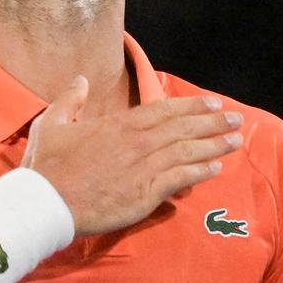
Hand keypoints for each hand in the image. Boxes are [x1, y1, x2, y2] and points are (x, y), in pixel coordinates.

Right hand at [20, 76, 242, 236]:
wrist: (47, 203)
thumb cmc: (48, 166)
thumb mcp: (51, 123)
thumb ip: (70, 100)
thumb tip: (80, 80)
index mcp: (119, 125)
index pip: (164, 110)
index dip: (191, 106)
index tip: (211, 102)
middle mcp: (138, 142)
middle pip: (184, 128)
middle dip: (213, 121)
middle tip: (235, 118)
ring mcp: (144, 168)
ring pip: (188, 151)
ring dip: (215, 144)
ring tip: (235, 140)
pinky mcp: (146, 194)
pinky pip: (181, 179)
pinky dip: (201, 172)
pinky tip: (216, 169)